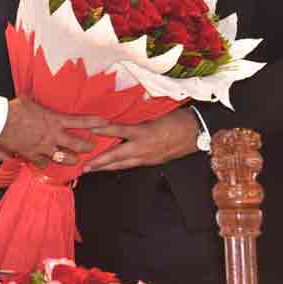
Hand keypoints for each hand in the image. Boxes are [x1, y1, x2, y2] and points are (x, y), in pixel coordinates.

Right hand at [0, 96, 109, 168]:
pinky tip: (45, 163)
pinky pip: (43, 163)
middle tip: (92, 148)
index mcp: (54, 120)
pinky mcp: (33, 156)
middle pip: (77, 145)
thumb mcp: (27, 101)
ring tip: (75, 161)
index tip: (105, 122)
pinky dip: (45, 163)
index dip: (94, 123)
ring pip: (64, 158)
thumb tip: (27, 97)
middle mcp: (53, 136)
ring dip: (71, 160)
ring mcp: (44, 148)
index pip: (80, 121)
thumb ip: (32, 101)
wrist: (0, 123)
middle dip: (87, 147)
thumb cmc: (13, 109)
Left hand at [82, 108, 197, 171]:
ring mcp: (148, 157)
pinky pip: (132, 165)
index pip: (119, 130)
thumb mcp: (156, 114)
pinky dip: (119, 166)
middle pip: (116, 156)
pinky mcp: (152, 162)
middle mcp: (144, 147)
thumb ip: (138, 117)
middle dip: (99, 162)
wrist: (198, 132)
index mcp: (144, 132)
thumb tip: (122, 116)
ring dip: (106, 167)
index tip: (89, 130)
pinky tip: (112, 167)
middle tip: (84, 166)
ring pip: (123, 164)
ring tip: (92, 169)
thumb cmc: (178, 119)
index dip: (103, 130)